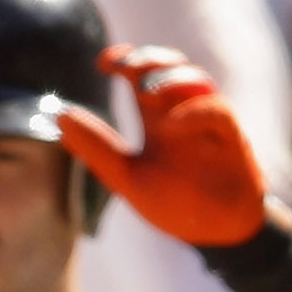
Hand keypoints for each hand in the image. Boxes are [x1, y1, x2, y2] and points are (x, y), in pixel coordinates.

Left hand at [54, 45, 269, 248]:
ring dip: (169, 78)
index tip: (102, 62)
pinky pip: (217, 111)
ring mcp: (208, 121)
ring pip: (195, 79)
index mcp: (157, 118)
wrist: (215, 232)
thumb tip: (60, 118)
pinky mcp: (231, 137)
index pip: (141, 74)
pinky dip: (194, 112)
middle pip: (169, 66)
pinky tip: (170, 124)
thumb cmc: (176, 201)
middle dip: (147, 59)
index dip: (124, 59)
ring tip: (143, 91)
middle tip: (123, 67)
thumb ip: (98, 150)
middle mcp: (182, 112)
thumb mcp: (128, 178)